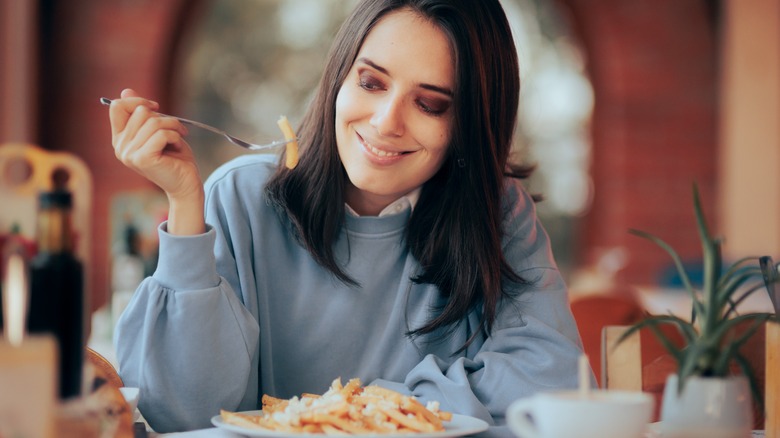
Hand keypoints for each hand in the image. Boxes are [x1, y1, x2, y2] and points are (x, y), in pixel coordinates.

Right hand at [108, 88, 204, 234]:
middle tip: (176, 131)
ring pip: (153, 122)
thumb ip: (142, 114)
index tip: (156, 107)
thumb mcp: (158, 131)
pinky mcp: (143, 159)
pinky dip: (175, 136)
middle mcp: (120, 147)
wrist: (186, 184)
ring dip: (173, 126)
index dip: (138, 101)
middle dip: (164, 117)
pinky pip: (161, 134)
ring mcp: (129, 154)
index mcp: (120, 139)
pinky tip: (177, 147)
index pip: (117, 107)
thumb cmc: (175, 158)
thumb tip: (126, 91)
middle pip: (140, 111)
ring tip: (179, 138)